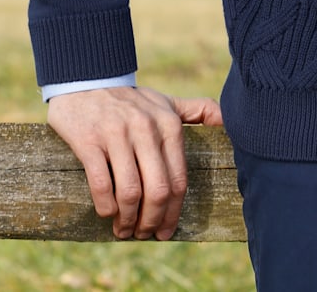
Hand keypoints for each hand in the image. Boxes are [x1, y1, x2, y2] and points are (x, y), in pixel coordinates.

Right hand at [48, 86, 223, 239]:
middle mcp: (146, 128)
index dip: (173, 212)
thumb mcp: (167, 102)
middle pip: (157, 190)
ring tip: (124, 229)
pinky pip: (101, 183)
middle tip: (144, 234)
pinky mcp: (89, 140)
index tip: (166, 231)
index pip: (178, 178)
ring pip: (130, 192)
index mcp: (169, 124)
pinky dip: (106, 207)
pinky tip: (107, 213)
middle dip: (152, 220)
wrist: (88, 81)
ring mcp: (117, 134)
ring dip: (127, 219)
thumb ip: (198, 111)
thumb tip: (228, 120)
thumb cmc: (133, 101)